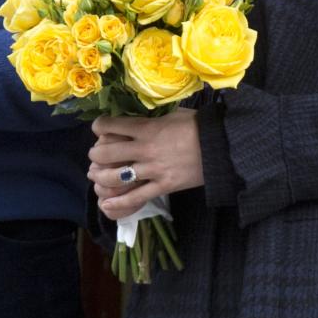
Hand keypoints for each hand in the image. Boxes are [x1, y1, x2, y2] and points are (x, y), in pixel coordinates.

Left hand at [88, 109, 202, 217]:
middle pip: (107, 153)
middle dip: (95, 154)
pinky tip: (106, 204)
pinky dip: (119, 202)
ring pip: (117, 177)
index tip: (98, 127)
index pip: (112, 126)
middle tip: (95, 154)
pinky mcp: (163, 186)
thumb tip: (140, 115)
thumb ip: (154, 117)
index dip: (99, 126)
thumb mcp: (174, 113)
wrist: (222, 146)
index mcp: (147, 128)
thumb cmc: (199, 126)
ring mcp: (153, 170)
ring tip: (97, 175)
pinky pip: (136, 197)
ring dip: (101, 177)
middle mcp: (145, 149)